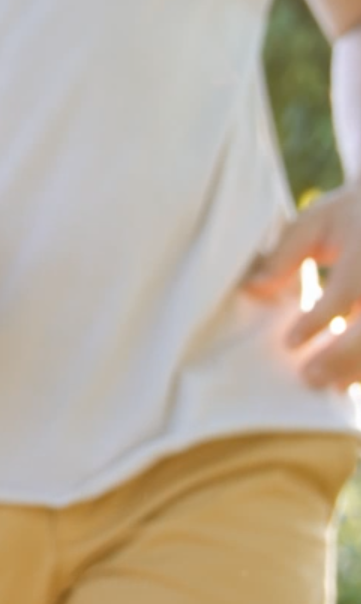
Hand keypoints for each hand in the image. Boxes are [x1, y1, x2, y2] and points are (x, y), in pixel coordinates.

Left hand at [245, 182, 360, 388]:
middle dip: (345, 354)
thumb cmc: (349, 216)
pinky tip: (353, 380)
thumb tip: (252, 288)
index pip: (347, 290)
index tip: (290, 343)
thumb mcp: (315, 223)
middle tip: (310, 377)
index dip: (320, 320)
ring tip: (335, 387)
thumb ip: (284, 255)